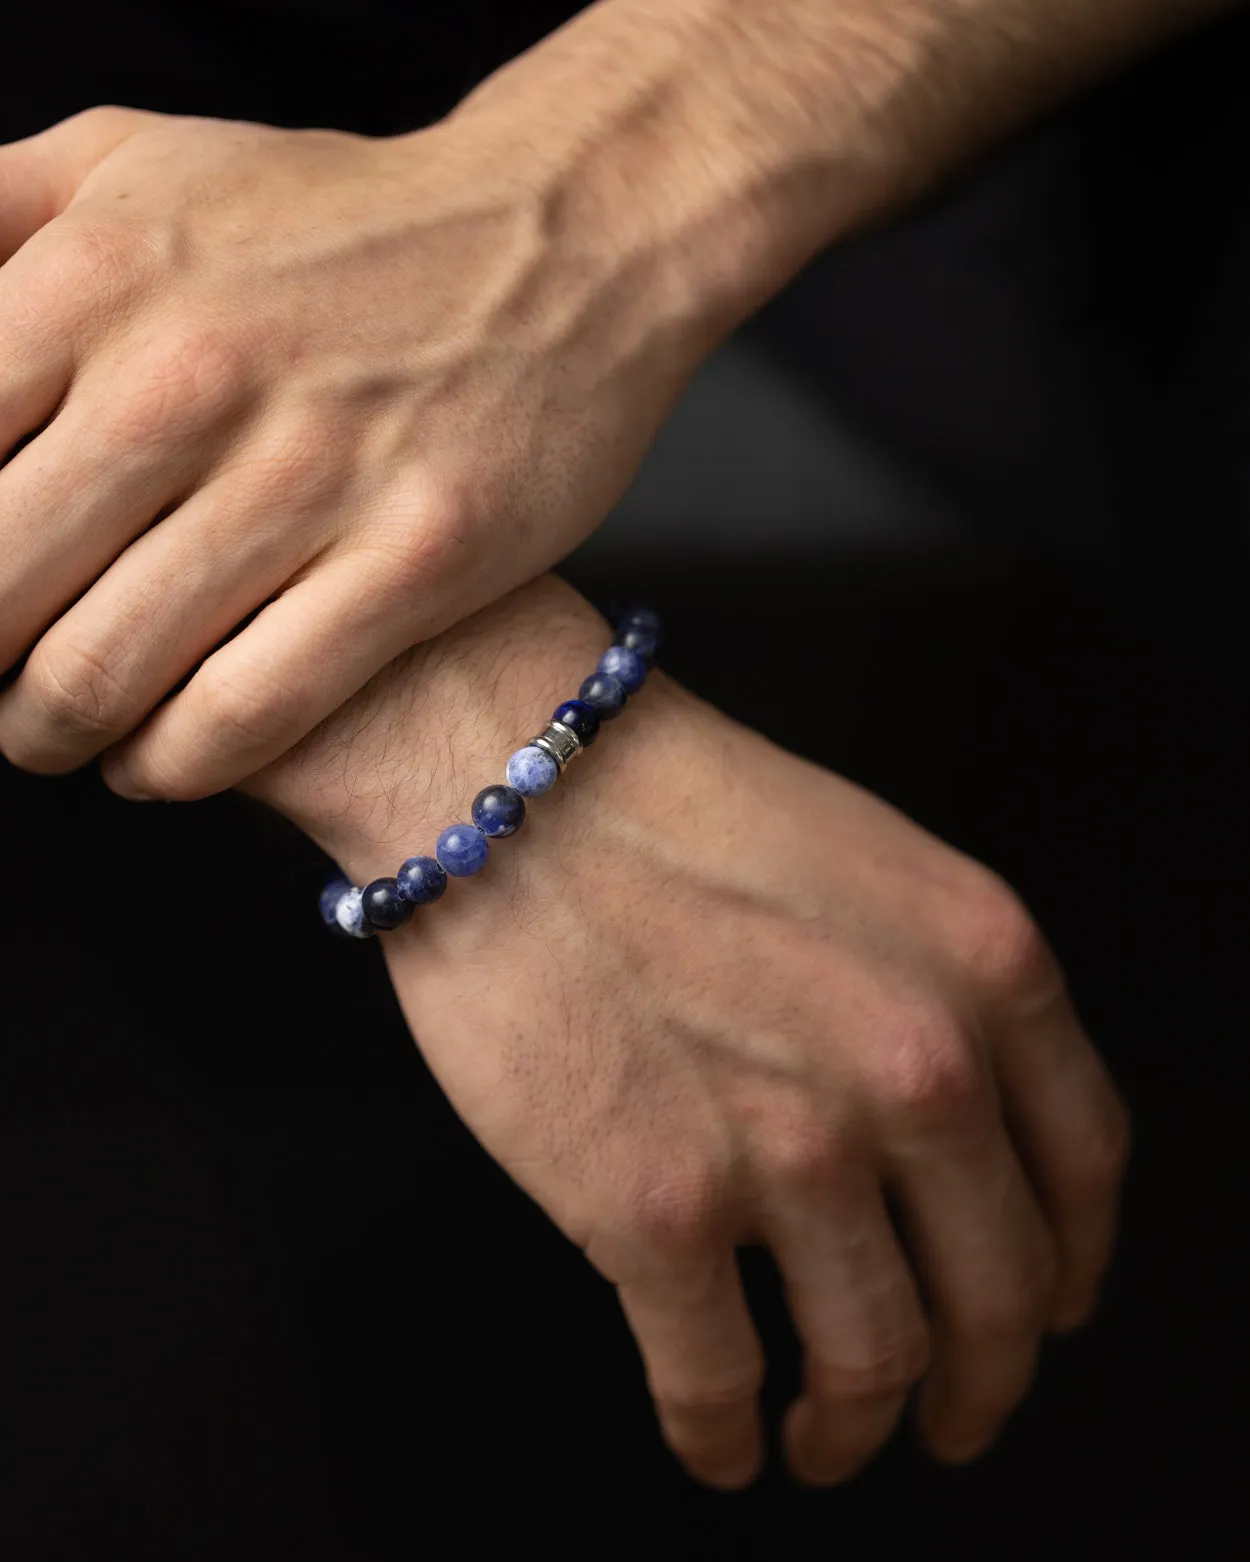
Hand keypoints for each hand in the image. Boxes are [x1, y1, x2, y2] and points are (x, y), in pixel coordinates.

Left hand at [0, 103, 701, 796]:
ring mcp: (311, 475)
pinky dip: (170, 764)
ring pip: (101, 673)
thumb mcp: (140, 158)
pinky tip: (156, 757)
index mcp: (101, 276)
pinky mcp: (414, 561)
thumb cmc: (349, 223)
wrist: (570, 245)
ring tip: (56, 728)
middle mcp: (190, 376)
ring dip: (50, 729)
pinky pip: (241, 714)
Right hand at [241, 574, 1129, 1490]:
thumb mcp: (873, 864)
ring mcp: (792, 1152)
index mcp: (988, 970)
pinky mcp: (657, 1217)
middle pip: (996, 1294)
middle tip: (950, 1415)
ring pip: (869, 1362)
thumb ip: (943, 994)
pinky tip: (720, 1441)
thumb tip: (953, 1135)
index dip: (1067, 1268)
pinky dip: (725, 1437)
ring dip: (855, 1428)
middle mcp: (918, 1069)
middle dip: (978, 1384)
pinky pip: (716, 1385)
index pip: (1084, 1169)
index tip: (1043, 1310)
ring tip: (827, 1439)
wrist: (509, 776)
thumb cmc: (667, 801)